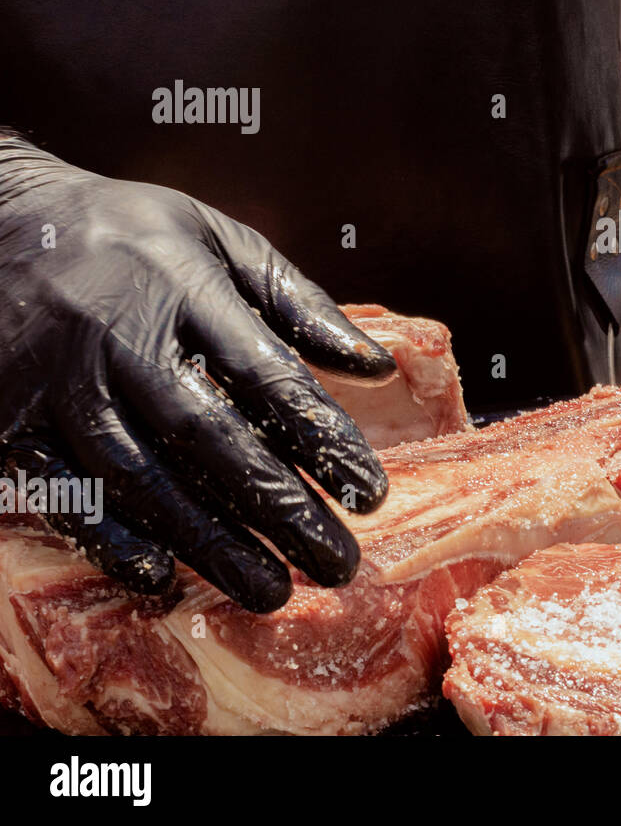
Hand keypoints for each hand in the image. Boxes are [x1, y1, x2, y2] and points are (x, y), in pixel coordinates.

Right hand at [0, 136, 395, 611]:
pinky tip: (163, 576)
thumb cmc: (128, 235)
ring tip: (272, 590)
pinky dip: (112, 540)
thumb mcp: (218, 238)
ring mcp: (57, 384)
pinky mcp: (8, 421)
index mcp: (183, 287)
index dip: (323, 440)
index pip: (267, 376)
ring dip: (210, 543)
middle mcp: (119, 337)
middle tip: (337, 564)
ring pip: (142, 479)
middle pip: (211, 438)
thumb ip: (299, 301)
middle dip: (280, 509)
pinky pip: (64, 494)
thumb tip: (377, 368)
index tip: (369, 492)